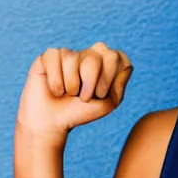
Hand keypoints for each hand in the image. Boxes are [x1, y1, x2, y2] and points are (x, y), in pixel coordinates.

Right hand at [16, 42, 132, 141]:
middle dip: (89, 82)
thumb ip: (119, 86)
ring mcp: (69, 54)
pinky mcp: (49, 56)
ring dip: (70, 85)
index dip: (108, 77)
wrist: (53, 124)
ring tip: (67, 94)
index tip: (101, 94)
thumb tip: (128, 67)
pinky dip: (55, 79)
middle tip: (83, 97)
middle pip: (94, 57)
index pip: (117, 56)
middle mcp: (89, 54)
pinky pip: (54, 57)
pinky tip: (54, 89)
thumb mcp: (107, 104)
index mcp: (106, 64)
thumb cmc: (80, 113)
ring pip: (71, 58)